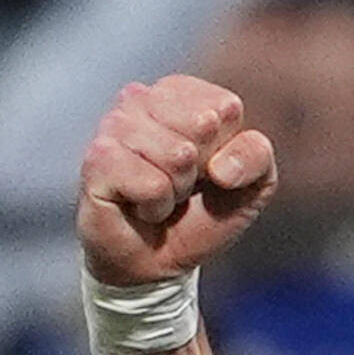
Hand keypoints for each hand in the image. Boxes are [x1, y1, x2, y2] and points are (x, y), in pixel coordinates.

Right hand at [78, 73, 275, 283]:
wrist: (158, 260)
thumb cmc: (201, 213)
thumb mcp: (250, 184)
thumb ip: (256, 155)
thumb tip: (221, 167)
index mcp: (178, 93)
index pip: (225, 107)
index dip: (227, 149)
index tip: (209, 169)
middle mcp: (139, 100)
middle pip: (203, 124)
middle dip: (203, 168)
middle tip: (183, 185)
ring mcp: (113, 127)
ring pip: (177, 155)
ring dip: (178, 189)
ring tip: (161, 196)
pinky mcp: (97, 160)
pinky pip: (152, 184)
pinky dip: (157, 206)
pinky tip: (140, 207)